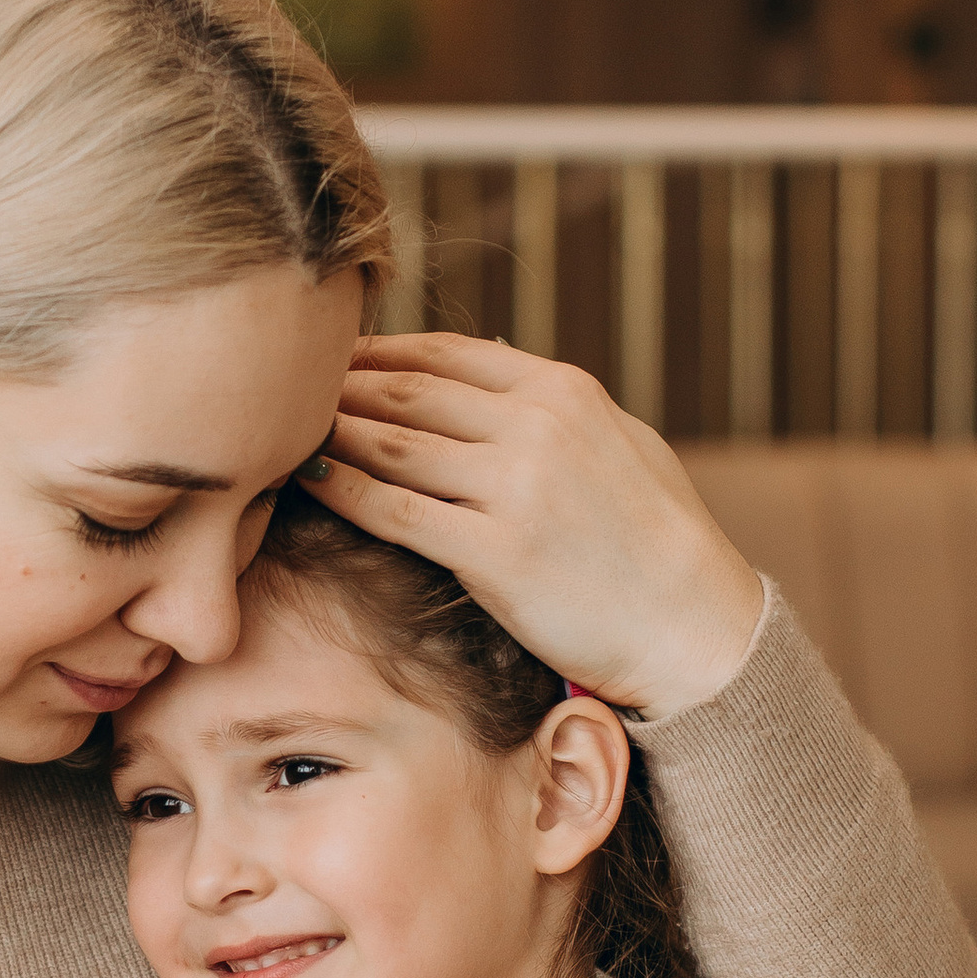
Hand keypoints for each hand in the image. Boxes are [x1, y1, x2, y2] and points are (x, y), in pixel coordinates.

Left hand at [309, 333, 766, 713]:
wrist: (694, 624)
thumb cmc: (658, 538)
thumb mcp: (619, 442)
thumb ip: (551, 400)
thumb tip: (488, 353)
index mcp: (564, 392)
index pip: (445, 355)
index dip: (378, 354)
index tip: (331, 360)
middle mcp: (536, 427)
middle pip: (408, 390)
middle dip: (340, 386)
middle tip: (284, 390)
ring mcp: (515, 489)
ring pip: (393, 443)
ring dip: (331, 431)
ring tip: (282, 430)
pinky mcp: (495, 553)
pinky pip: (394, 509)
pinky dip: (342, 489)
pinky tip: (305, 481)